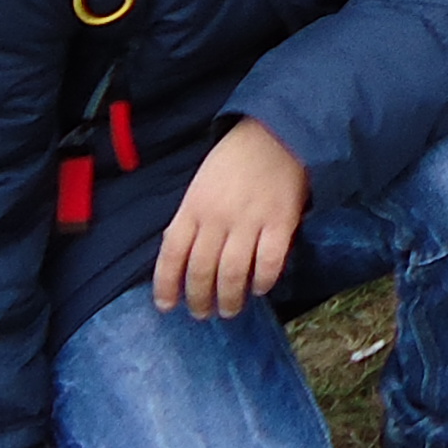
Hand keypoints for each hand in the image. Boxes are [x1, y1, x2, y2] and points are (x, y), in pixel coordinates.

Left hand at [154, 119, 308, 317]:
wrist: (276, 133)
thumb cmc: (234, 161)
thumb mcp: (200, 186)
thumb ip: (192, 219)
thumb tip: (182, 259)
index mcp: (193, 207)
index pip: (172, 255)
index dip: (166, 285)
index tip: (167, 307)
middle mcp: (218, 218)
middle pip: (201, 270)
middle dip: (199, 299)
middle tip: (202, 314)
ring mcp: (250, 221)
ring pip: (233, 272)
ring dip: (229, 298)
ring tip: (230, 310)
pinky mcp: (281, 222)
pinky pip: (270, 262)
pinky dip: (264, 281)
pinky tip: (261, 288)